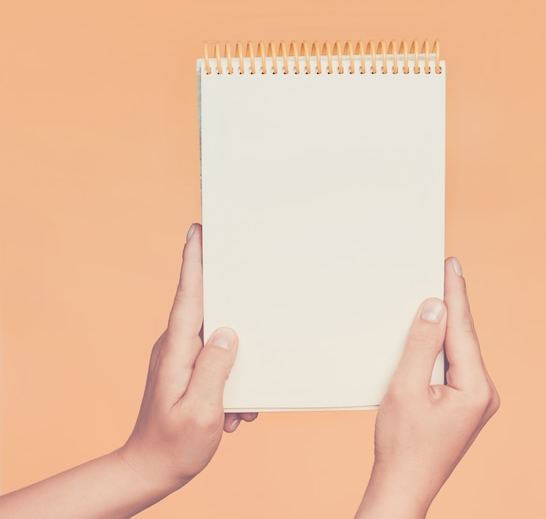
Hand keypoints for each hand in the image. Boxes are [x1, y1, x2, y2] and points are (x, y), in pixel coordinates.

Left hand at [118, 223, 257, 492]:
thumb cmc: (174, 445)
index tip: (197, 230)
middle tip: (242, 273)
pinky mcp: (186, 369)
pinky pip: (214, 359)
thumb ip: (216, 368)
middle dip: (226, 295)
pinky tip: (231, 410)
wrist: (148, 470)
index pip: (188, 295)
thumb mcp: (202, 411)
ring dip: (233, 362)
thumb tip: (228, 333)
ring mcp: (179, 357)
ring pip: (214, 337)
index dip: (194, 260)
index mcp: (177, 349)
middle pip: (203, 306)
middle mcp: (175, 346)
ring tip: (232, 406)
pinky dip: (228, 379)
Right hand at [356, 257, 498, 517]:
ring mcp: (476, 399)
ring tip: (440, 290)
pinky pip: (455, 363)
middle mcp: (483, 392)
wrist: (403, 484)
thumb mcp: (406, 387)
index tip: (451, 264)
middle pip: (464, 336)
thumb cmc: (402, 443)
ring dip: (447, 322)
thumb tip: (435, 308)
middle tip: (446, 268)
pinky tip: (436, 329)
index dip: (454, 293)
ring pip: (459, 349)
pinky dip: (443, 343)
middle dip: (452, 302)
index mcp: (475, 388)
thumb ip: (422, 345)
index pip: (463, 328)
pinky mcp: (464, 403)